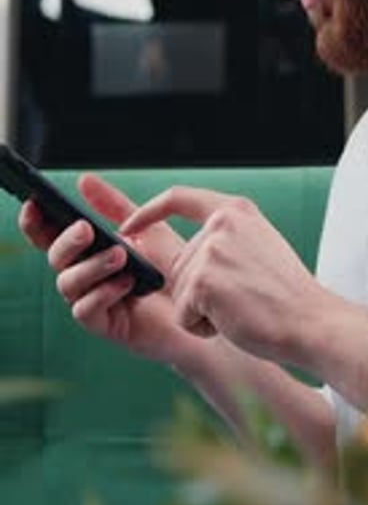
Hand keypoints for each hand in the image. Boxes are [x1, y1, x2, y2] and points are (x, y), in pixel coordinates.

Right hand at [18, 174, 212, 366]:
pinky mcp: (104, 324)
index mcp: (85, 251)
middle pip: (54, 257)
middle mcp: (82, 275)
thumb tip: (83, 180)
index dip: (34, 222)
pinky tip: (127, 283)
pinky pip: (85, 310)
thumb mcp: (143, 227)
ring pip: (68, 283)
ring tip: (121, 255)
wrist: (197, 302)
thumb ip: (112, 205)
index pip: (48, 236)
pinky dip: (102, 293)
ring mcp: (90, 300)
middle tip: (87, 228)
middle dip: (67, 240)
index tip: (35, 203)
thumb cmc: (168, 266)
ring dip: (91, 265)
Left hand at [120, 186, 321, 364]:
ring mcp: (210, 250)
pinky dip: (202, 328)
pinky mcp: (201, 282)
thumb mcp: (257, 246)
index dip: (149, 212)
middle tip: (241, 299)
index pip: (179, 198)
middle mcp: (221, 223)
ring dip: (201, 311)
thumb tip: (182, 254)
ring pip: (178, 292)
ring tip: (240, 309)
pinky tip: (233, 322)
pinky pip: (181, 315)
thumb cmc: (286, 295)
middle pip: (177, 264)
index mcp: (235, 211)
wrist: (310, 322)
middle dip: (197, 292)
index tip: (129, 226)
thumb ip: (222, 239)